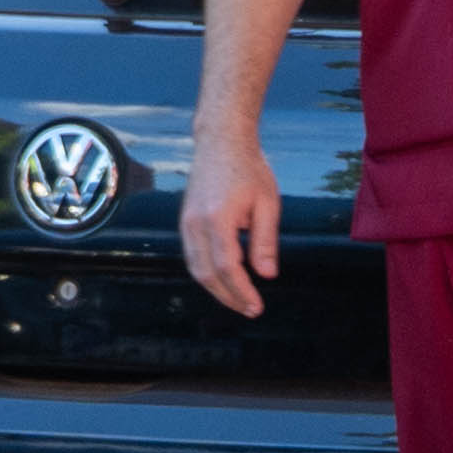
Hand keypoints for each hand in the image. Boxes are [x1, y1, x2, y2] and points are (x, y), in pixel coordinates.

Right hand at [179, 130, 285, 317]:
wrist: (221, 143)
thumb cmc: (249, 169)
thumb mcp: (267, 204)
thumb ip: (265, 241)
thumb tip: (266, 275)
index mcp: (217, 219)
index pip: (227, 267)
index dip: (241, 292)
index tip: (256, 307)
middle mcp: (195, 224)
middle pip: (206, 274)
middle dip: (228, 297)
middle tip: (249, 309)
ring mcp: (186, 223)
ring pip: (195, 268)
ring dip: (215, 289)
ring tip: (238, 300)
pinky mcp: (185, 222)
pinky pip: (192, 256)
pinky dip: (206, 273)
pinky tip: (224, 280)